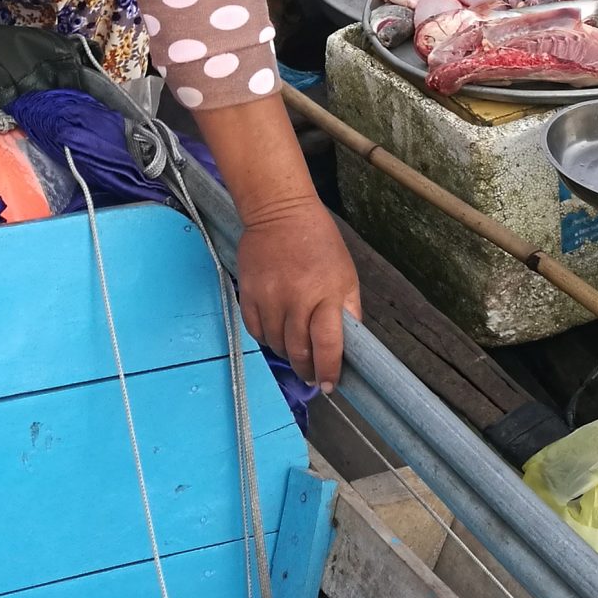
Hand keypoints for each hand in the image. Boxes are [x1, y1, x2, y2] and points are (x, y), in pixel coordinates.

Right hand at [237, 196, 361, 389]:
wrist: (279, 212)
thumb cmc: (319, 242)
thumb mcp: (346, 274)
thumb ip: (348, 310)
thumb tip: (349, 344)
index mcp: (326, 295)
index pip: (327, 345)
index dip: (328, 370)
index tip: (329, 385)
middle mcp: (295, 300)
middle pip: (297, 351)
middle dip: (307, 369)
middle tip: (312, 375)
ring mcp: (268, 298)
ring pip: (276, 345)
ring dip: (287, 355)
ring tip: (296, 353)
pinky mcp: (247, 294)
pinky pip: (256, 330)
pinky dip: (267, 339)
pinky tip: (277, 336)